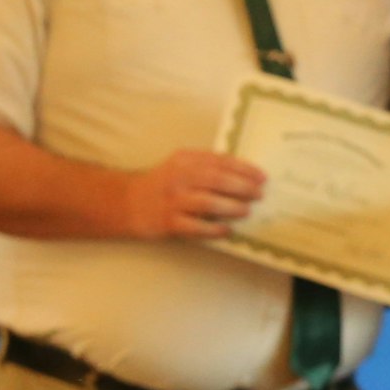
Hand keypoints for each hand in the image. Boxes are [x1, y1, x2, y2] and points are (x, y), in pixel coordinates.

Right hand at [125, 150, 265, 239]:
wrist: (128, 202)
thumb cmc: (163, 184)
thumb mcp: (181, 166)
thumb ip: (206, 166)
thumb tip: (244, 176)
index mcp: (184, 159)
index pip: (219, 160)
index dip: (243, 168)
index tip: (261, 176)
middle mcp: (178, 177)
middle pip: (216, 179)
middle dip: (242, 187)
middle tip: (259, 194)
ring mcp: (173, 200)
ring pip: (208, 202)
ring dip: (231, 206)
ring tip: (246, 210)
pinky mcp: (169, 222)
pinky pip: (196, 226)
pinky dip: (214, 229)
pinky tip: (227, 230)